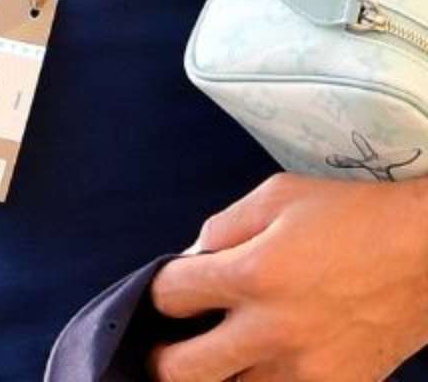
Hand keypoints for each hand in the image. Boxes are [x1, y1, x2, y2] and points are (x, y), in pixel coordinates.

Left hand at [146, 172, 427, 380]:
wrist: (425, 255)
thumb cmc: (352, 216)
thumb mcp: (277, 196)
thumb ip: (223, 227)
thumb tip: (192, 259)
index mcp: (253, 274)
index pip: (170, 296)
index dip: (158, 290)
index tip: (167, 290)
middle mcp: (274, 331)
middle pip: (183, 371)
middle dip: (163, 357)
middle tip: (167, 345)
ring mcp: (306, 373)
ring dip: (214, 378)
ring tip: (213, 358)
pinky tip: (257, 367)